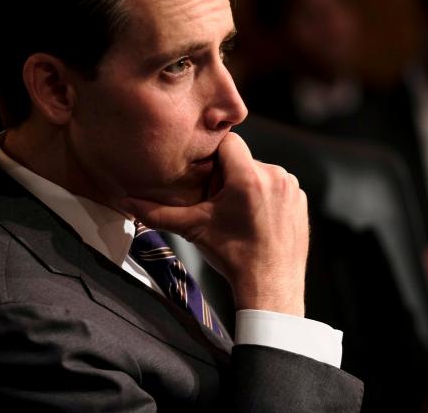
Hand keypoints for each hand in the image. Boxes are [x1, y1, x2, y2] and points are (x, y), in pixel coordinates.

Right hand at [120, 132, 308, 315]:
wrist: (270, 286)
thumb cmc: (232, 257)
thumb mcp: (193, 229)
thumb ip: (158, 213)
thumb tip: (127, 203)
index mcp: (248, 178)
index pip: (228, 142)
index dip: (215, 157)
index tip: (209, 178)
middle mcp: (275, 176)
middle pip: (243, 159)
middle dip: (230, 175)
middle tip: (220, 203)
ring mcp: (291, 188)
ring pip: (261, 171)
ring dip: (248, 184)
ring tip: (240, 213)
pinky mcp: (301, 200)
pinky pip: (278, 186)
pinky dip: (267, 196)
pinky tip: (258, 219)